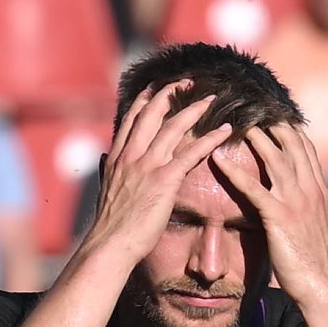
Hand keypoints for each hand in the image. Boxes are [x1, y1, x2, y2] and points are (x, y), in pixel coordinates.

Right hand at [78, 81, 233, 268]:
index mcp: (117, 157)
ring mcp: (147, 166)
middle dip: (170, 93)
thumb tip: (103, 157)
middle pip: (152, 113)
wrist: (110, 244)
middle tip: (187, 82)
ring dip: (194, 109)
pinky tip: (224, 131)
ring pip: (173, 126)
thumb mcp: (104, 189)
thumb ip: (106, 170)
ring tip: (211, 99)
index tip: (156, 87)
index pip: (132, 118)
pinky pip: (190, 152)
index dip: (146, 99)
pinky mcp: (163, 180)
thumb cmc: (110, 225)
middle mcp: (131, 155)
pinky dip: (209, 138)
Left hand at [216, 120, 327, 300]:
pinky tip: (217, 159)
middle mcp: (309, 189)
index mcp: (318, 189)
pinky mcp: (279, 216)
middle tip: (252, 105)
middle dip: (273, 122)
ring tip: (236, 121)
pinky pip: (254, 188)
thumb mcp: (312, 224)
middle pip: (291, 144)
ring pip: (275, 158)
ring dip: (255, 136)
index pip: (304, 148)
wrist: (320, 283)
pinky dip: (234, 171)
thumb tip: (292, 194)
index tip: (274, 111)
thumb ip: (304, 204)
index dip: (289, 127)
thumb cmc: (312, 260)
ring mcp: (296, 201)